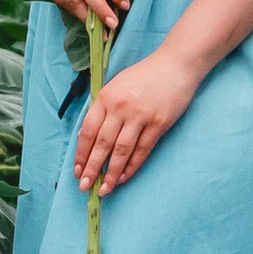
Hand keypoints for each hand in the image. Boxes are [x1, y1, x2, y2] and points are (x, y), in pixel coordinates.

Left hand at [74, 41, 199, 201]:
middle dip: (92, 169)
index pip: (87, 131)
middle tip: (84, 187)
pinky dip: (132, 166)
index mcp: (106, 97)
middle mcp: (120, 107)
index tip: (77, 171)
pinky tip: (125, 177)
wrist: (175, 64)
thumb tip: (87, 136)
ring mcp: (140, 116)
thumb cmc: (144, 75)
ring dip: (112, 173)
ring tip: (105, 189)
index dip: (81, 154)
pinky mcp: (159, 123)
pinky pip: (142, 150)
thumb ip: (102, 108)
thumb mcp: (116, 85)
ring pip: (121, 151)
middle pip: (102, 145)